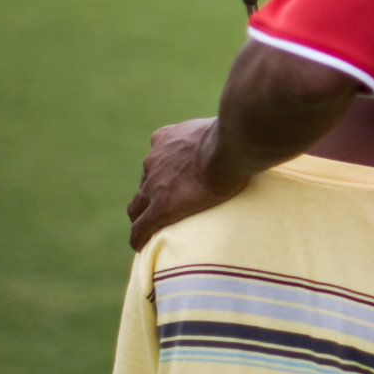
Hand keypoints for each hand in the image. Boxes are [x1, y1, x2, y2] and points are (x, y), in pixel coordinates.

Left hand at [124, 118, 248, 251]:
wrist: (227, 149)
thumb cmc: (233, 138)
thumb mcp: (218, 128)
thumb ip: (216, 134)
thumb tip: (236, 137)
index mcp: (168, 138)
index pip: (156, 156)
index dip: (161, 171)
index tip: (170, 181)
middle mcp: (155, 159)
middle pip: (145, 182)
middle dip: (150, 193)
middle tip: (165, 206)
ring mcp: (154, 184)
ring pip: (137, 205)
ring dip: (143, 214)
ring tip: (150, 228)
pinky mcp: (160, 207)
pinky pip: (142, 227)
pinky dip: (139, 237)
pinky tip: (140, 245)